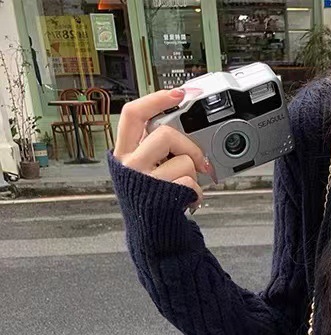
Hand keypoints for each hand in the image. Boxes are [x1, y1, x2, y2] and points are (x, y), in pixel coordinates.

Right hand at [113, 87, 214, 205]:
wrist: (152, 236)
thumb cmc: (152, 201)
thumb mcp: (144, 171)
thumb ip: (153, 149)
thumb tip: (184, 131)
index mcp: (124, 153)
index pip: (132, 114)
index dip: (156, 99)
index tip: (178, 94)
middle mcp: (130, 165)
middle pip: (165, 134)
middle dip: (189, 146)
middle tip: (198, 161)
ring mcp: (146, 181)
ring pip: (183, 160)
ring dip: (194, 174)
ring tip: (187, 187)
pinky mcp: (162, 196)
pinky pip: (190, 182)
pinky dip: (197, 192)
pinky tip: (189, 199)